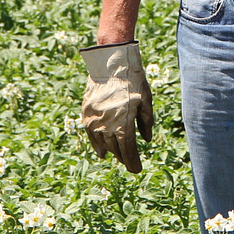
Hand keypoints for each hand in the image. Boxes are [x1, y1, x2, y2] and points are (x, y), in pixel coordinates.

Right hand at [79, 41, 153, 172]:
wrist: (110, 63)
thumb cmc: (133, 80)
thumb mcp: (146, 100)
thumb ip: (146, 122)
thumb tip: (146, 140)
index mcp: (124, 123)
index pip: (128, 151)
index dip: (133, 162)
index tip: (137, 170)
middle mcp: (108, 125)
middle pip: (116, 149)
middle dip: (124, 158)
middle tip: (130, 162)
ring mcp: (95, 120)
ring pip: (104, 144)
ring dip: (112, 152)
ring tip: (119, 157)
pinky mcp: (87, 114)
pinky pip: (91, 135)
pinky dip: (97, 145)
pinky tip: (101, 152)